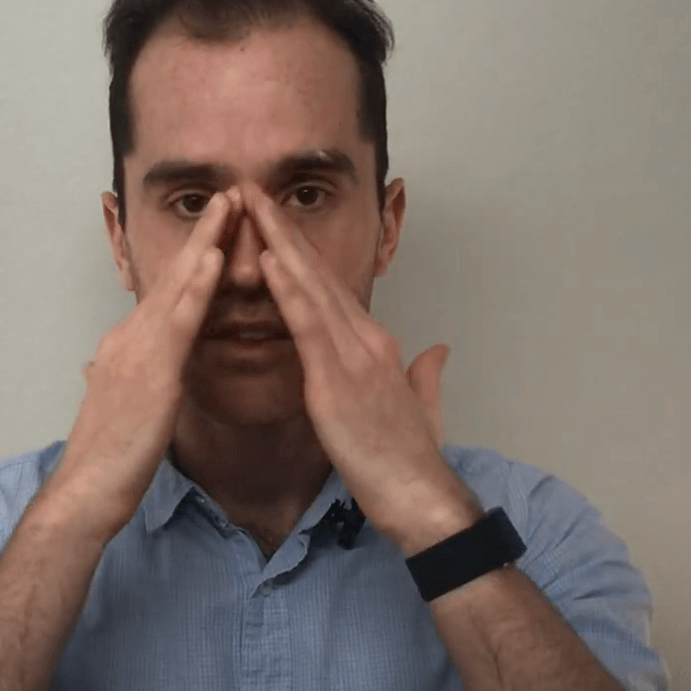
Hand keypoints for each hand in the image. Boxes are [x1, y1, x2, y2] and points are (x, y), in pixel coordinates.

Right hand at [47, 189, 240, 539]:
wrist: (87, 491)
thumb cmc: (110, 460)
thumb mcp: (126, 409)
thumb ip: (128, 381)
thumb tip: (115, 368)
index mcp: (129, 347)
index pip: (168, 293)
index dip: (194, 258)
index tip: (219, 228)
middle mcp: (130, 338)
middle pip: (173, 277)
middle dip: (203, 235)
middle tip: (231, 195)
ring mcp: (138, 351)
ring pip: (177, 286)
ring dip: (205, 243)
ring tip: (230, 207)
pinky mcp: (151, 372)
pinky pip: (179, 322)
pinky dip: (196, 287)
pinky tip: (214, 261)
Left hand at [236, 181, 481, 548]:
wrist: (423, 499)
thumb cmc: (413, 462)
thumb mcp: (422, 409)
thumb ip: (427, 375)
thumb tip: (438, 351)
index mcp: (377, 347)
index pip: (332, 289)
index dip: (302, 253)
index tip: (276, 222)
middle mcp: (367, 341)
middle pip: (319, 275)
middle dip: (284, 231)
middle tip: (252, 191)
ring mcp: (355, 356)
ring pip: (312, 288)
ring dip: (280, 244)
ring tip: (252, 208)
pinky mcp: (338, 381)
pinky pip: (309, 327)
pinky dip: (288, 291)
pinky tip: (270, 262)